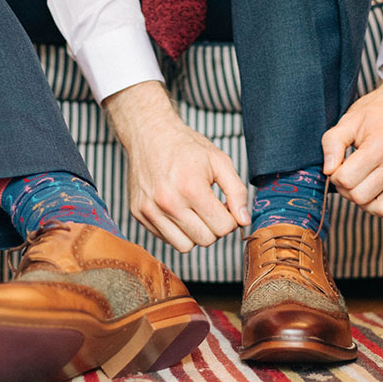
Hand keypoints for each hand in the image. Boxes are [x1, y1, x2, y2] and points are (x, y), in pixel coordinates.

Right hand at [104, 81, 249, 252]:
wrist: (150, 134)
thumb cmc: (187, 147)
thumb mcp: (220, 161)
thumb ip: (237, 192)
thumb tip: (244, 221)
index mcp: (191, 188)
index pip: (223, 228)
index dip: (230, 219)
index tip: (224, 205)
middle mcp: (168, 203)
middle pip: (205, 240)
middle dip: (214, 227)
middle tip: (210, 208)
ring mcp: (150, 211)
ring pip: (185, 247)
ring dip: (195, 233)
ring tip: (194, 212)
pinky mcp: (138, 214)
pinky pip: (166, 239)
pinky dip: (176, 230)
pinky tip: (178, 210)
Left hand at [321, 54, 382, 217]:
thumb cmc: (378, 111)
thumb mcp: (349, 120)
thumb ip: (332, 144)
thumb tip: (328, 171)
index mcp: (381, 145)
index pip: (347, 179)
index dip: (335, 175)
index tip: (338, 164)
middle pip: (361, 197)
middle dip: (346, 189)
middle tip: (347, 173)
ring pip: (380, 210)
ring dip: (364, 201)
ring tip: (360, 183)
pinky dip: (380, 205)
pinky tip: (374, 188)